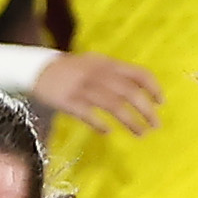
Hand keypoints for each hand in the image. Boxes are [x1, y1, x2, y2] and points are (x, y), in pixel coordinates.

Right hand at [31, 50, 162, 136]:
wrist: (36, 69)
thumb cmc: (70, 70)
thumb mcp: (94, 64)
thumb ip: (115, 74)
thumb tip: (140, 91)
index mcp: (107, 64)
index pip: (138, 74)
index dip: (153, 88)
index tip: (161, 103)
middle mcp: (98, 74)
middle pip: (130, 93)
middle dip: (147, 110)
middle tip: (156, 125)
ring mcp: (83, 88)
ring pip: (114, 105)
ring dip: (131, 121)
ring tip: (141, 133)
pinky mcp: (68, 101)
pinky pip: (89, 114)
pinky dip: (100, 124)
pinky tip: (107, 131)